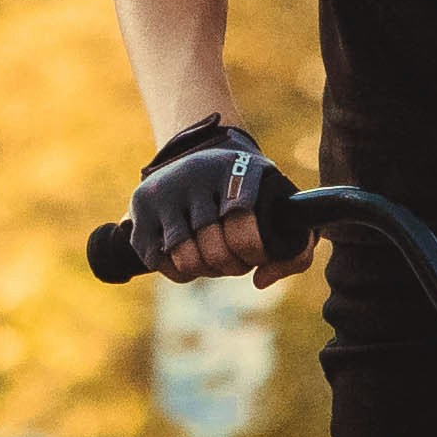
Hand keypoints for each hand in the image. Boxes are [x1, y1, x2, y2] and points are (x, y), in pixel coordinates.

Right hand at [130, 118, 307, 281]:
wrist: (200, 156)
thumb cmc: (249, 193)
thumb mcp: (280, 207)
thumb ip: (296, 251)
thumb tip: (260, 281)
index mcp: (235, 167)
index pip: (241, 219)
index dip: (251, 250)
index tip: (256, 255)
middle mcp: (196, 172)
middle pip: (212, 247)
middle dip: (229, 265)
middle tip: (235, 261)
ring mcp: (165, 188)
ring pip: (184, 256)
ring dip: (203, 270)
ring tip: (214, 261)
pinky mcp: (141, 204)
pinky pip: (157, 259)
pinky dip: (177, 270)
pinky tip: (190, 258)